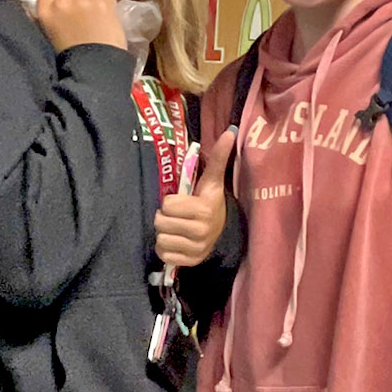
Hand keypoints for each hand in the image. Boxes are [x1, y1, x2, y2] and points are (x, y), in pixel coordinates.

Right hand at [36, 0, 125, 52]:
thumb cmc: (69, 59)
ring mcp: (86, 1)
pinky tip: (106, 24)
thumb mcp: (48, 35)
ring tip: (96, 23)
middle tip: (82, 19)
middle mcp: (64, 2)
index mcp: (47, 11)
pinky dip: (107, 8)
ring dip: (93, 3)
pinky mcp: (105, 4)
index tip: (64, 7)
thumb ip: (43, 12)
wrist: (94, 71)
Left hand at [155, 128, 236, 266]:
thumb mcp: (212, 181)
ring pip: (161, 240)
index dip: (170, 202)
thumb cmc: (210, 202)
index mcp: (204, 210)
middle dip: (164, 218)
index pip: (167, 205)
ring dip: (164, 234)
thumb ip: (218, 157)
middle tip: (176, 216)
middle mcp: (201, 232)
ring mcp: (196, 249)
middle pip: (160, 223)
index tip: (182, 202)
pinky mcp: (190, 262)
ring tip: (176, 228)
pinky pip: (163, 255)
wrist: (222, 232)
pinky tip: (176, 242)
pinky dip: (165, 249)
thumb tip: (230, 130)